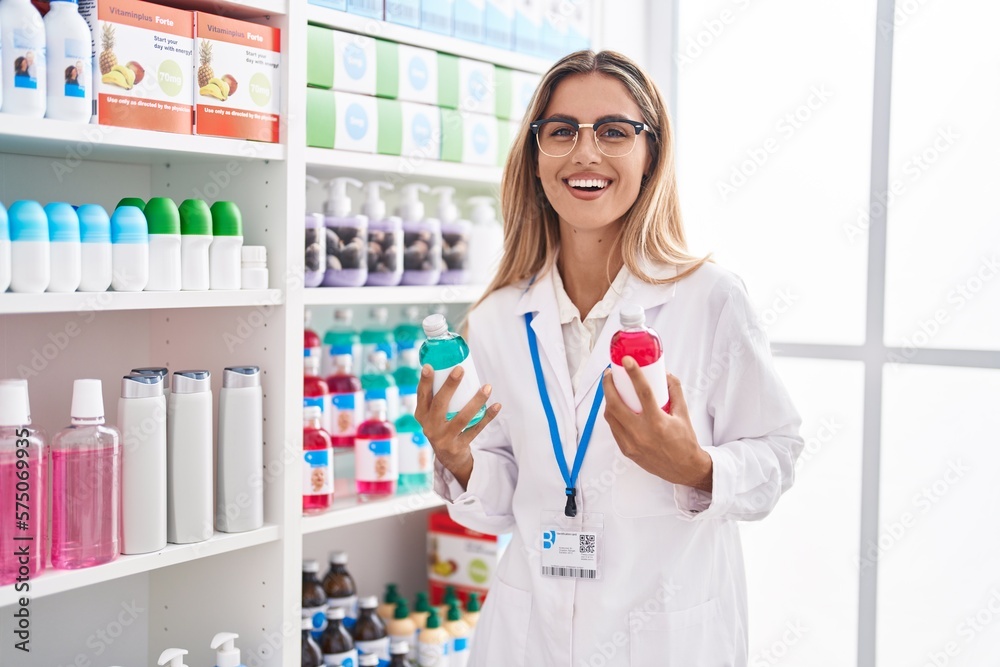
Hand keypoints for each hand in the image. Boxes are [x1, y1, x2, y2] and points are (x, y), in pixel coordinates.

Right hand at [414, 364, 501, 489]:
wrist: (448, 457)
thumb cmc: (442, 424)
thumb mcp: (433, 413)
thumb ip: (438, 395)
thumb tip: (452, 364)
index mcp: (422, 414)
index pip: (421, 395)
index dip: (425, 381)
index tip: (430, 366)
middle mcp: (430, 426)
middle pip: (440, 404)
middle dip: (450, 386)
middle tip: (460, 369)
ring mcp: (444, 438)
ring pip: (462, 418)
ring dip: (476, 401)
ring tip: (487, 387)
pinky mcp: (459, 446)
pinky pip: (476, 429)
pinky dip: (487, 417)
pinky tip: (497, 406)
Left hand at [602, 358, 712, 491]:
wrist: (684, 469)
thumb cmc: (685, 441)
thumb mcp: (683, 414)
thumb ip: (675, 391)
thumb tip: (665, 375)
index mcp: (657, 422)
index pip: (643, 393)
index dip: (634, 374)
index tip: (626, 360)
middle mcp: (641, 433)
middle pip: (615, 404)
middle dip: (608, 386)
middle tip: (610, 374)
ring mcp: (631, 443)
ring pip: (610, 416)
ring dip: (608, 400)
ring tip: (611, 389)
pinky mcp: (626, 450)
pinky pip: (614, 428)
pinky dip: (612, 415)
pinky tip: (615, 407)